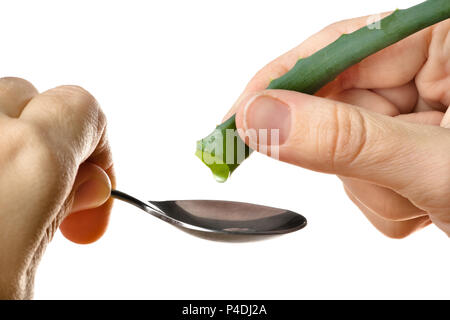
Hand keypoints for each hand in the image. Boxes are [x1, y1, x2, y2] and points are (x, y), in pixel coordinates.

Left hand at [0, 78, 114, 298]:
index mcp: (22, 160)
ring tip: (7, 196)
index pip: (83, 107)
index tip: (94, 191)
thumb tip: (87, 185)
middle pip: (28, 96)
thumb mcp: (20, 275)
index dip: (100, 149)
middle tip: (46, 198)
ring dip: (8, 141)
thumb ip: (60, 213)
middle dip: (48, 139)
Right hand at [227, 15, 449, 237]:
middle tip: (365, 179)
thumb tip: (265, 119)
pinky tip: (419, 204)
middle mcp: (426, 71)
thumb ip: (347, 140)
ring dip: (366, 185)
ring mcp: (413, 111)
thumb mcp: (436, 165)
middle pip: (335, 103)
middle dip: (338, 154)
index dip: (278, 83)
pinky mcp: (406, 145)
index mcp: (443, 42)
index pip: (335, 48)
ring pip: (342, 145)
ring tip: (416, 199)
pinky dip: (378, 199)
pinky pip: (360, 170)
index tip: (236, 118)